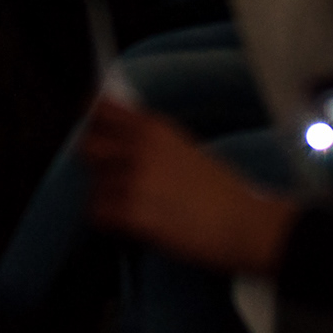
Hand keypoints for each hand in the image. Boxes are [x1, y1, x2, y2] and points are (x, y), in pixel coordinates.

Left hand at [83, 96, 296, 275]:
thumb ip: (148, 139)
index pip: (102, 109)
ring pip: (94, 185)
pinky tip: (134, 223)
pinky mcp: (133, 212)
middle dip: (96, 163)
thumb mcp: (183, 147)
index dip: (91, 120)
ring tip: (136, 206)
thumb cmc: (222, 190)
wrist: (244, 223)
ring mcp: (135, 179)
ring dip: (108, 198)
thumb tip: (115, 133)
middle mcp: (140, 148)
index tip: (91, 129)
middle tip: (112, 177)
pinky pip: (99, 213)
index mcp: (154, 127)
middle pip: (88, 146)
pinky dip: (111, 221)